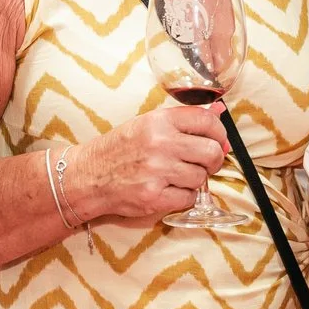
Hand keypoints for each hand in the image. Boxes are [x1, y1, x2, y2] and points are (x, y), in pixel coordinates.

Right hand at [67, 104, 226, 221]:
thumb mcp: (148, 124)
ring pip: (200, 177)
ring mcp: (157, 171)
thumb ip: (184, 119)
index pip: (206, 121)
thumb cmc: (119, 149)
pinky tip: (169, 189)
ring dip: (195, 179)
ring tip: (178, 176)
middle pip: (211, 152)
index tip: (219, 141)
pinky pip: (188, 198)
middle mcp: (160, 143)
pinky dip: (183, 196)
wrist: (88, 175)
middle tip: (205, 163)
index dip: (220, 133)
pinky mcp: (153, 196)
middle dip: (213, 160)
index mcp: (159, 121)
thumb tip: (219, 111)